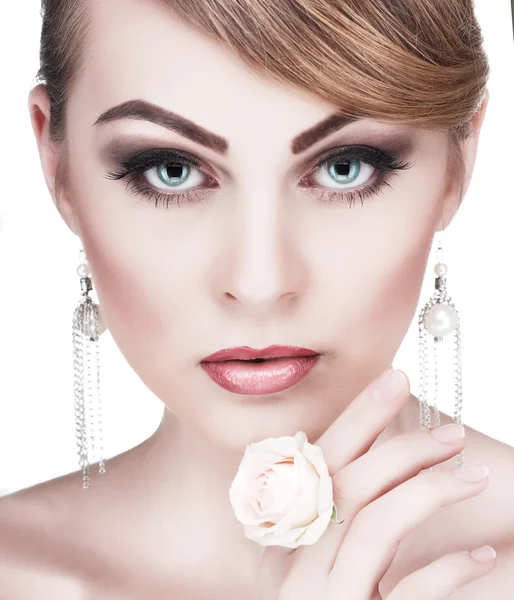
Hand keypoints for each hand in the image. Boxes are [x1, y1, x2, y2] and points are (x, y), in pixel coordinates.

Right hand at [258, 369, 494, 599]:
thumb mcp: (324, 563)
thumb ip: (336, 519)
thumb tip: (377, 462)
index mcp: (289, 537)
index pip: (322, 461)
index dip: (358, 417)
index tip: (395, 379)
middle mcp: (299, 565)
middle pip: (347, 486)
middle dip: (400, 447)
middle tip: (451, 431)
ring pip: (372, 528)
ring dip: (426, 493)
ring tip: (473, 476)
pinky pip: (402, 596)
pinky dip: (445, 574)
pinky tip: (484, 562)